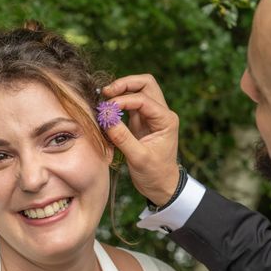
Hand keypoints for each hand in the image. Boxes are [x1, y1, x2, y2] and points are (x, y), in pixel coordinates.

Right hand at [102, 74, 180, 205]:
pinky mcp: (141, 121)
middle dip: (125, 84)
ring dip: (121, 91)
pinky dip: (119, 102)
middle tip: (106, 92)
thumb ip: (122, 137)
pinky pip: (130, 103)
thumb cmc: (155, 174)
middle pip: (145, 84)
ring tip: (104, 99)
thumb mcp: (138, 158)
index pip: (143, 99)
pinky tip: (107, 109)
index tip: (106, 109)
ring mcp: (151, 116)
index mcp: (166, 120)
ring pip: (138, 90)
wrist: (162, 186)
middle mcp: (161, 113)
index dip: (123, 100)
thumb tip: (106, 118)